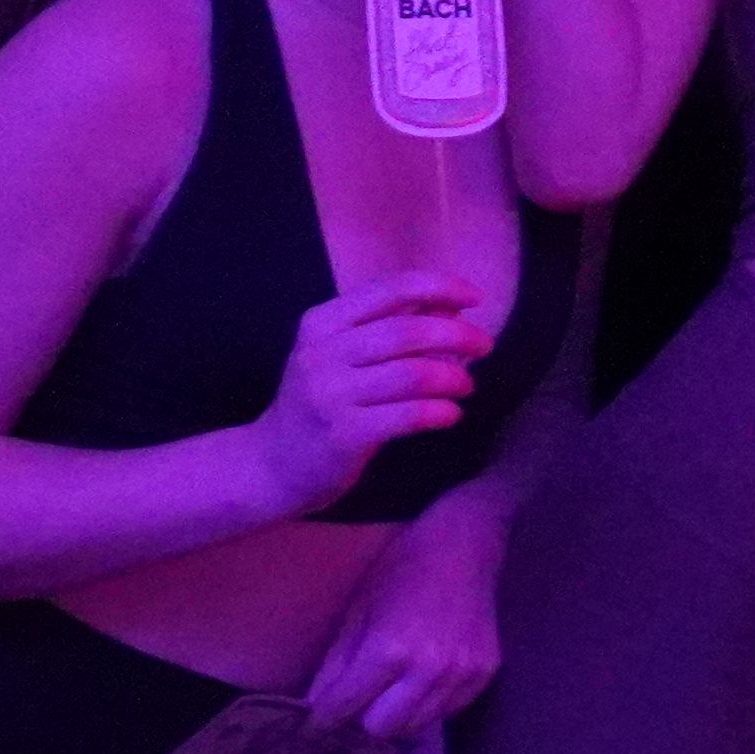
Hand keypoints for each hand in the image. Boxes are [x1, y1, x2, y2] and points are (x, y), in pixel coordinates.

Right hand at [249, 275, 489, 518]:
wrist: (270, 466)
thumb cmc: (317, 403)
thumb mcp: (338, 355)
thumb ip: (386, 326)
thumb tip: (448, 303)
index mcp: (321, 322)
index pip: (389, 289)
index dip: (438, 287)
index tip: (474, 298)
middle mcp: (322, 353)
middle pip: (406, 332)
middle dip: (456, 335)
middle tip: (485, 346)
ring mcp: (330, 395)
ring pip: (411, 375)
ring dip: (452, 377)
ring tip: (467, 386)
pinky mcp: (344, 435)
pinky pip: (408, 416)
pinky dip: (440, 412)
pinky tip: (452, 414)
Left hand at [300, 501, 509, 740]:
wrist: (465, 543)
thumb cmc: (402, 567)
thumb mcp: (358, 608)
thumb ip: (336, 662)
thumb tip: (315, 704)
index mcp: (388, 650)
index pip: (345, 706)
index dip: (323, 720)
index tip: (314, 726)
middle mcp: (428, 671)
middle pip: (381, 729)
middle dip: (362, 718)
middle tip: (358, 700)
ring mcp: (460, 675)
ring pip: (416, 726)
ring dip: (397, 714)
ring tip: (392, 689)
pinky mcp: (484, 674)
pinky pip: (447, 712)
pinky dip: (428, 704)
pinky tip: (423, 678)